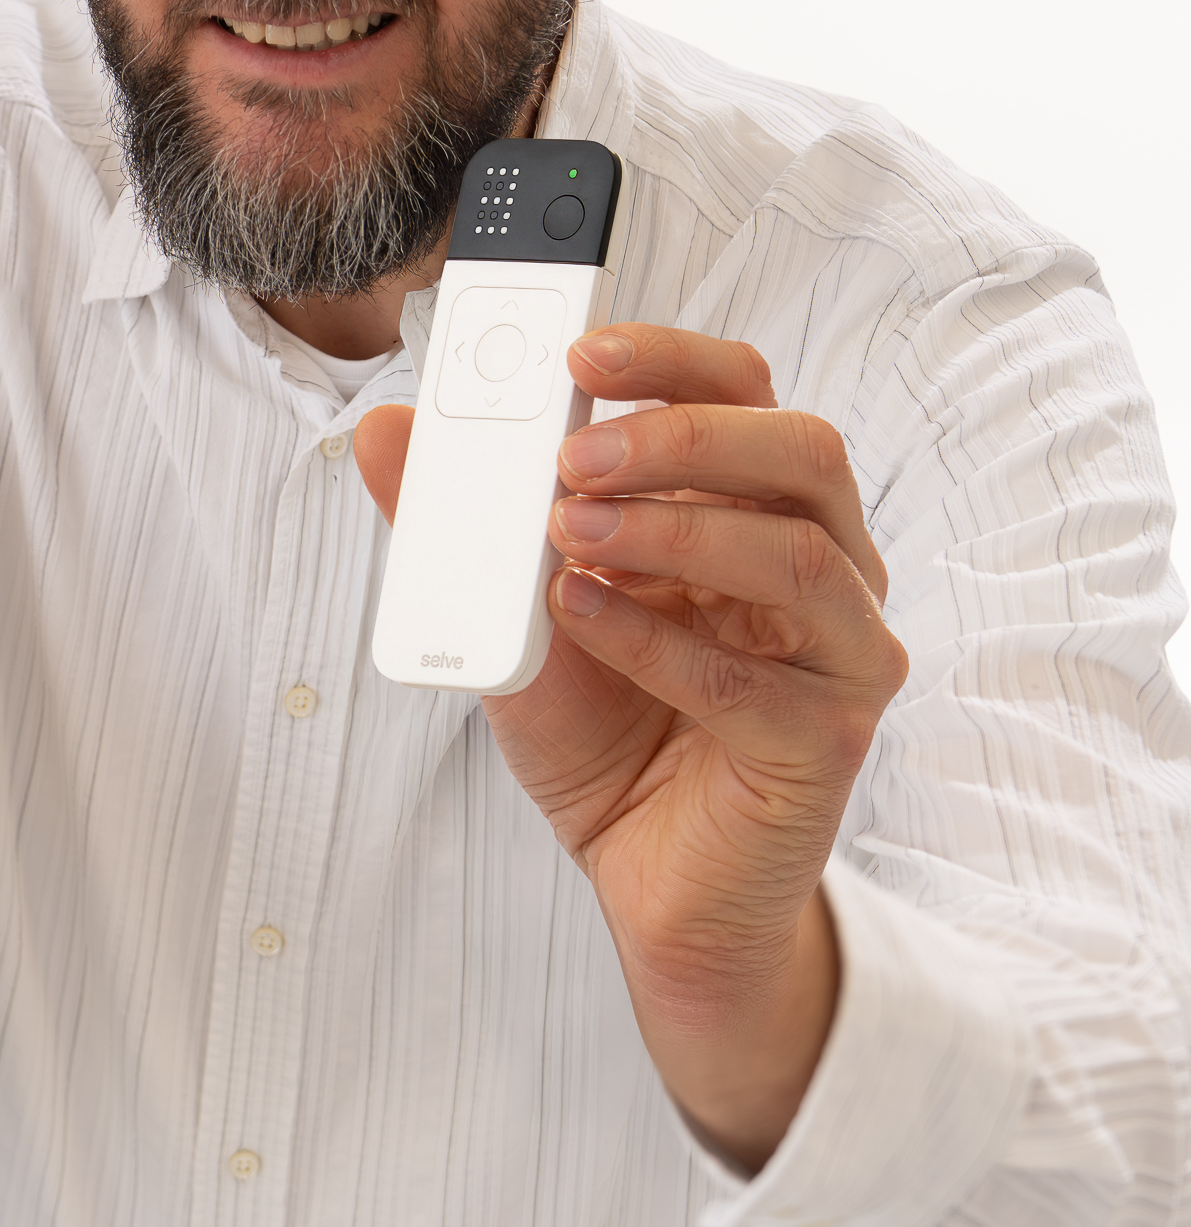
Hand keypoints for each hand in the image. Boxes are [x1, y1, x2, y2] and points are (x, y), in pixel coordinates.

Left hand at [354, 324, 905, 1169]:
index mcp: (753, 513)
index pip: (745, 394)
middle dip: (683, 436)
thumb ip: (457, 522)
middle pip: (802, 453)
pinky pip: (753, 683)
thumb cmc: (605, 730)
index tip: (578, 347)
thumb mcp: (507, 612)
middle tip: (574, 452)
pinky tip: (579, 619)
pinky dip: (657, 641)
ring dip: (674, 531)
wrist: (645, 879)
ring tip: (567, 536)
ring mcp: (838, 656)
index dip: (672, 357)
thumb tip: (388, 429)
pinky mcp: (823, 744)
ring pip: (798, 555)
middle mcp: (821, 569)